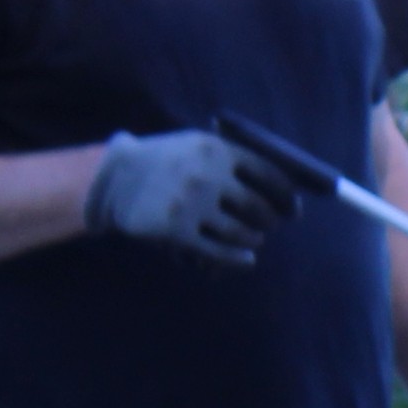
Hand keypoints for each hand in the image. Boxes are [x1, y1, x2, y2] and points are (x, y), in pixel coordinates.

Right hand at [85, 128, 297, 263]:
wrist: (114, 179)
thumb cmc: (162, 162)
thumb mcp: (196, 147)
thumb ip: (231, 161)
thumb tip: (278, 186)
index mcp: (217, 151)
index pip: (269, 175)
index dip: (286, 196)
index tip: (292, 210)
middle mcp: (208, 176)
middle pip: (258, 207)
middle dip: (269, 221)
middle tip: (269, 226)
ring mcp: (193, 204)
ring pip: (241, 232)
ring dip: (253, 240)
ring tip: (253, 241)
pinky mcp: (178, 231)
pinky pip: (218, 252)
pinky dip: (237, 259)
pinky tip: (246, 261)